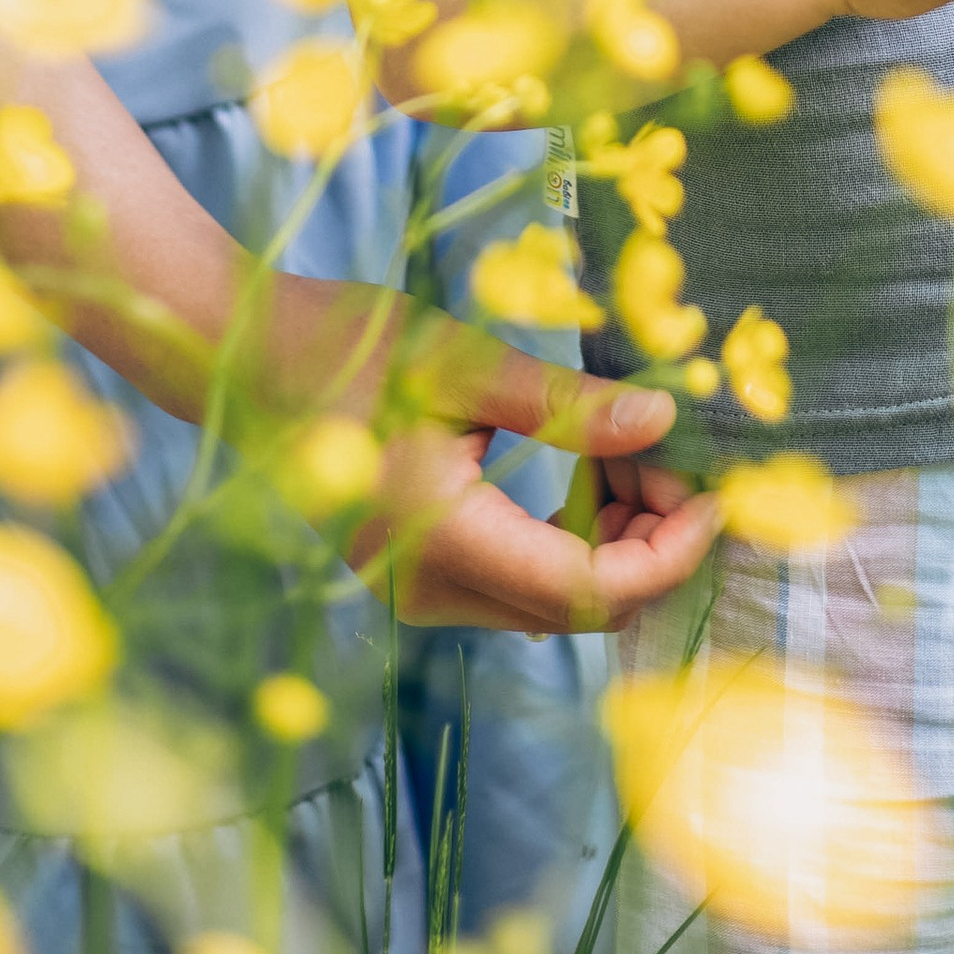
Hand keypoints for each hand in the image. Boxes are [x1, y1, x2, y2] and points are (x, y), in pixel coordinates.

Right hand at [348, 318, 720, 629]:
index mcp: (443, 543)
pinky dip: (568, 534)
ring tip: (626, 448)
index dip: (668, 555)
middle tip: (668, 453)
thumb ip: (566, 405)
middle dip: (647, 541)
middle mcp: (430, 590)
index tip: (715, 497)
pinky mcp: (415, 571)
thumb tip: (664, 419)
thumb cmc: (343, 346)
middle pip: (578, 607)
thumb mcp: (463, 364)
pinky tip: (582, 469)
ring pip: (552, 599)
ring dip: (611, 538)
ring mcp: (418, 589)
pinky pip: (517, 579)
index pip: (588, 592)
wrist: (238, 358)